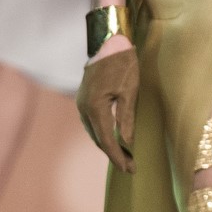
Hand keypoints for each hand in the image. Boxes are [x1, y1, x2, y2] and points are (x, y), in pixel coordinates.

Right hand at [76, 36, 137, 172]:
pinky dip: (102, 133)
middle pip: (98, 139)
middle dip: (114, 154)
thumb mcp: (130, 91)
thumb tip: (127, 144)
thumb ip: (126, 119)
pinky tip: (112, 138)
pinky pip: (92, 122)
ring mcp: (81, 103)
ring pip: (93, 132)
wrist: (108, 42)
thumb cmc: (123, 63)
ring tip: (124, 156)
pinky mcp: (83, 99)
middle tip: (130, 166)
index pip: (107, 140)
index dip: (118, 156)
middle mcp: (84, 107)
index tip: (130, 169)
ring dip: (107, 145)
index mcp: (95, 106)